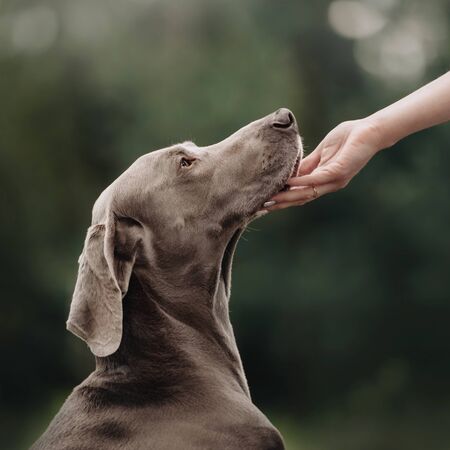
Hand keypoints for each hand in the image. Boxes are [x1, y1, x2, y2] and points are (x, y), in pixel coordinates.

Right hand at [265, 118, 382, 210]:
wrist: (370, 130)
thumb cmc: (348, 138)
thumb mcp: (321, 153)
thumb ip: (307, 164)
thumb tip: (289, 173)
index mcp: (325, 180)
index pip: (301, 194)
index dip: (284, 199)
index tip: (266, 202)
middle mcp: (329, 184)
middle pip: (302, 199)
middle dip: (282, 204)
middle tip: (262, 207)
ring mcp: (334, 180)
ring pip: (307, 193)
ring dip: (288, 197)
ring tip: (271, 199)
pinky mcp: (338, 171)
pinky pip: (316, 179)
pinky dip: (300, 182)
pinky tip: (287, 183)